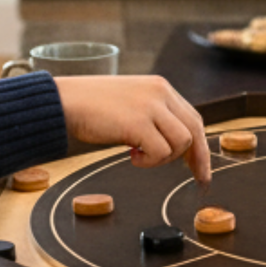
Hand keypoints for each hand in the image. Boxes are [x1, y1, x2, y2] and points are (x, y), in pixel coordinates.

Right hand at [54, 75, 211, 183]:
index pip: (192, 118)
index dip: (200, 145)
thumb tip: (174, 144)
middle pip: (195, 130)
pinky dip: (149, 161)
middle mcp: (160, 93)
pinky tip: (131, 156)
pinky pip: (160, 152)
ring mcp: (150, 107)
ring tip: (139, 156)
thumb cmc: (92, 106)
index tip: (201, 166)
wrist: (65, 101)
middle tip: (198, 179)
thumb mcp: (132, 103)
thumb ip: (154, 116)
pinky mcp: (138, 123)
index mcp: (160, 87)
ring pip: (181, 142)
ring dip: (163, 158)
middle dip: (198, 159)